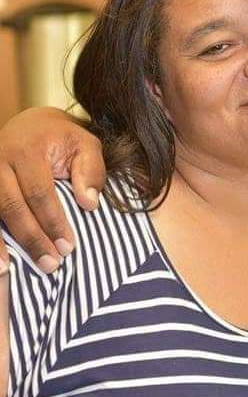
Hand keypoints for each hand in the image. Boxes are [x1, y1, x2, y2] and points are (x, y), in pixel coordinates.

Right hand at [0, 108, 105, 271]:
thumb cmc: (61, 140)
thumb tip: (89, 204)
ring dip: (3, 243)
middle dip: (31, 238)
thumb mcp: (84, 144)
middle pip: (12, 205)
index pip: (39, 192)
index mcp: (28, 150)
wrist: (28, 125)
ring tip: (11, 271)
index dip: (53, 222)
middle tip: (50, 264)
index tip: (68, 247)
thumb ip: (91, 170)